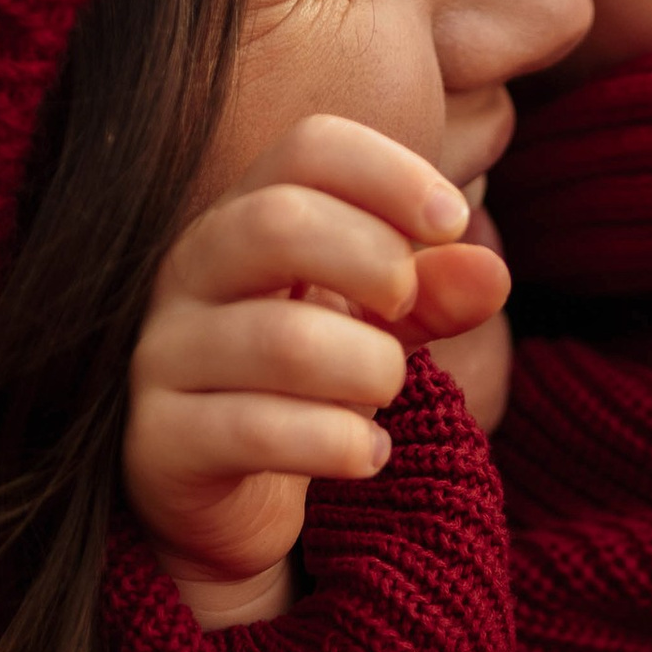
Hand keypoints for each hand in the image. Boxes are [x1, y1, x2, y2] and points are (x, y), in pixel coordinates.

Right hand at [125, 114, 510, 627]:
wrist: (222, 501)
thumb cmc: (302, 388)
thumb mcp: (377, 329)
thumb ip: (432, 294)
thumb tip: (491, 272)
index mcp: (241, 220)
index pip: (308, 149)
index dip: (390, 173)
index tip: (453, 222)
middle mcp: (188, 274)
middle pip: (276, 221)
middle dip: (374, 261)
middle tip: (406, 309)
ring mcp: (164, 357)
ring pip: (281, 340)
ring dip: (369, 367)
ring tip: (391, 393)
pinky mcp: (160, 442)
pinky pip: (256, 432)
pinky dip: (337, 443)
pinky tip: (366, 454)